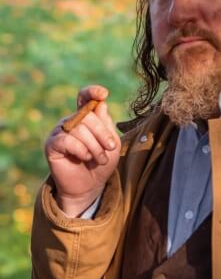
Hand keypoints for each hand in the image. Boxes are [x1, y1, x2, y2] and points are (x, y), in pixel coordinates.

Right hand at [45, 85, 120, 216]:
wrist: (89, 186)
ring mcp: (59, 132)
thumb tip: (100, 104)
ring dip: (95, 146)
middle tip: (109, 149)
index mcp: (85, 117)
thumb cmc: (101, 163)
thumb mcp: (111, 144)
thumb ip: (106, 124)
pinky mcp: (52, 145)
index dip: (92, 92)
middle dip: (102, 133)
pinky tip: (84, 158)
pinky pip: (67, 140)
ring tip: (99, 159)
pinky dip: (81, 150)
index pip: (84, 98)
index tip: (103, 94)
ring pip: (79, 129)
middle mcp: (71, 121)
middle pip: (87, 116)